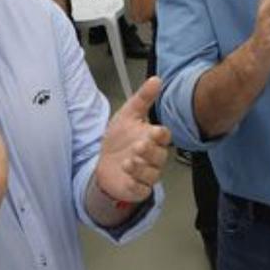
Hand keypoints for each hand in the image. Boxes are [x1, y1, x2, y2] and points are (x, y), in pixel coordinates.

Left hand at [93, 76, 169, 202]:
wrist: (104, 163)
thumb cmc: (119, 140)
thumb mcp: (128, 115)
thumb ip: (143, 98)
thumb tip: (155, 80)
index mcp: (154, 138)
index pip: (164, 136)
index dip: (160, 135)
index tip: (153, 131)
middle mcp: (154, 157)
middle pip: (160, 156)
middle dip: (149, 152)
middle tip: (138, 146)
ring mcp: (147, 174)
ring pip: (152, 174)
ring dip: (140, 168)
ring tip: (128, 161)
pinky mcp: (138, 188)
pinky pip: (142, 189)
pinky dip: (134, 183)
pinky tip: (126, 176)